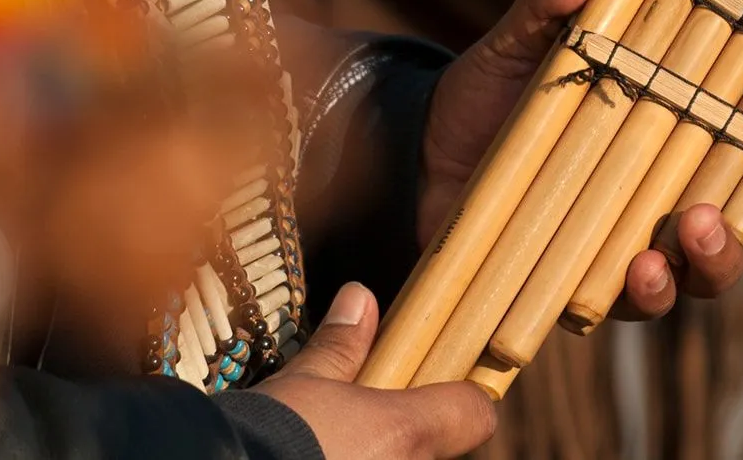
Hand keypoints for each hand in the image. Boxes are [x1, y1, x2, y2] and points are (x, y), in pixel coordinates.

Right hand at [256, 284, 496, 458]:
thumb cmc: (268, 433)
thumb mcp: (303, 382)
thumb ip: (342, 346)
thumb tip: (361, 299)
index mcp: (408, 431)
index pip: (475, 412)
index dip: (462, 394)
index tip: (438, 379)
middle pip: (435, 443)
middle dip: (408, 426)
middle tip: (367, 411)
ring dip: (381, 451)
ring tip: (334, 439)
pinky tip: (323, 455)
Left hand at [419, 0, 742, 320]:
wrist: (419, 159)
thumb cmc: (491, 93)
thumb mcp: (522, 36)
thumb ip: (553, 0)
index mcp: (690, 124)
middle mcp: (681, 189)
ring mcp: (642, 241)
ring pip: (715, 268)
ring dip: (720, 254)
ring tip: (698, 226)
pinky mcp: (593, 284)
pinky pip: (639, 302)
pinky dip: (648, 288)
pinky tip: (639, 269)